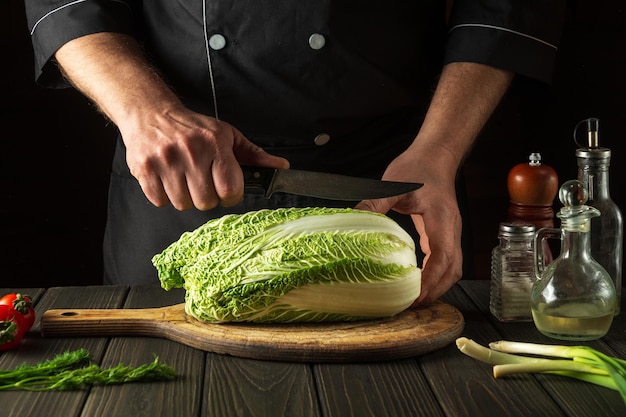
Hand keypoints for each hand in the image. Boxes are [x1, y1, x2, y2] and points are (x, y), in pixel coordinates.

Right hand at [53, 32, 288, 210]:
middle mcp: (191, 152)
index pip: (230, 189)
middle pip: (206, 202)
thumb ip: (254, 155)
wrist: (151, 113)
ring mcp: (166, 161)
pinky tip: (168, 179)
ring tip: (184, 179)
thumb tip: (282, 167)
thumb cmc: (194, 128)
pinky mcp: (144, 169)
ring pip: (183, 204)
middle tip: (202, 182)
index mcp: (215, 144)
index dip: (230, 195)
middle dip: (207, 197)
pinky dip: (165, 196)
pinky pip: (160, 202)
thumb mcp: (227, 135)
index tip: (225, 189)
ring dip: (185, 198)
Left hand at [354, 146, 462, 304]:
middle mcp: (451, 229)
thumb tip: (354, 218)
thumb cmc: (418, 167)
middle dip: (436, 291)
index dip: (431, 280)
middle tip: (413, 305)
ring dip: (438, 286)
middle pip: (453, 270)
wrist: (435, 155)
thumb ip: (375, 202)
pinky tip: (418, 280)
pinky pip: (445, 260)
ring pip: (453, 268)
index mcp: (442, 219)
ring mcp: (450, 232)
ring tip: (416, 299)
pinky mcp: (444, 232)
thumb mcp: (393, 184)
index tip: (416, 296)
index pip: (442, 257)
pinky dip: (435, 275)